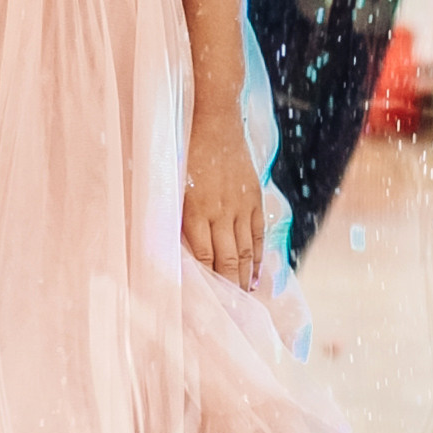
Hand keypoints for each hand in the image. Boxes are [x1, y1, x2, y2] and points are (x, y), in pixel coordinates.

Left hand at [182, 108, 268, 292]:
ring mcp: (240, 206)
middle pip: (227, 261)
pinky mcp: (254, 198)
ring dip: (244, 277)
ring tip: (242, 298)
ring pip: (244, 252)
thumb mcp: (174, 185)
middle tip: (228, 312)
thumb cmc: (185, 152)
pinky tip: (257, 274)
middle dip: (227, 288)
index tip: (205, 303)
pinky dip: (258, 257)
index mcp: (195, 211)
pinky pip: (258, 235)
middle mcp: (219, 212)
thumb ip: (178, 217)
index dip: (206, 284)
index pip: (203, 259)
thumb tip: (179, 249)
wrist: (215, 120)